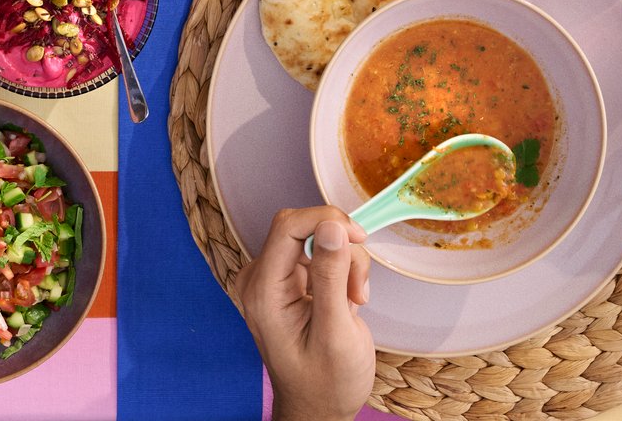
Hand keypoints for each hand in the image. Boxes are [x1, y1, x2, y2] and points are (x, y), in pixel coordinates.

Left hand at [237, 208, 374, 420]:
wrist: (319, 410)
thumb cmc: (327, 384)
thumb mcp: (336, 334)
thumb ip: (332, 277)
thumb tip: (331, 225)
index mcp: (263, 289)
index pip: (288, 226)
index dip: (325, 220)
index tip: (359, 236)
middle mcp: (262, 277)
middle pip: (304, 230)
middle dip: (340, 251)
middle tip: (359, 290)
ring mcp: (276, 278)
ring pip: (317, 240)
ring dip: (346, 265)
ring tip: (355, 303)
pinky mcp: (291, 281)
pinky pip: (320, 255)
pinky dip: (342, 271)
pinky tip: (348, 301)